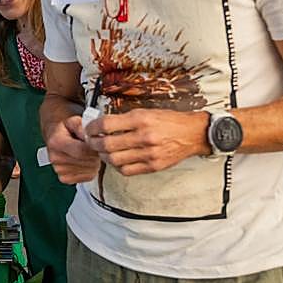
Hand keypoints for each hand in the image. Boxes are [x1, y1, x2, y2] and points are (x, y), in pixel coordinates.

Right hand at [45, 116, 100, 183]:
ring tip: (89, 154)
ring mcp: (59, 170)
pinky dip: (91, 170)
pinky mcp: (64, 178)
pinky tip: (86, 162)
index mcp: (56, 142)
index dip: (95, 148)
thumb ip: (83, 126)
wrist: (55, 138)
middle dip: (96, 155)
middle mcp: (55, 158)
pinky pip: (87, 177)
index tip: (98, 144)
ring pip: (90, 170)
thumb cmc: (66, 130)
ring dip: (95, 162)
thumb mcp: (74, 121)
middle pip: (87, 162)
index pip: (82, 150)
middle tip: (95, 148)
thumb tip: (91, 136)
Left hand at [84, 109, 209, 175]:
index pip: (106, 125)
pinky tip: (117, 159)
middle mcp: (144, 137)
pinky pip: (126, 170)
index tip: (89, 129)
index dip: (92, 128)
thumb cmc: (169, 121)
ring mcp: (149, 154)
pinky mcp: (153, 166)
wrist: (193, 134)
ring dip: (104, 156)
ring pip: (114, 160)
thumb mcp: (146, 112)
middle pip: (107, 145)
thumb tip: (102, 125)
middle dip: (93, 144)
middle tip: (91, 141)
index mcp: (141, 119)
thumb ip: (125, 119)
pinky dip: (117, 166)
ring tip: (103, 151)